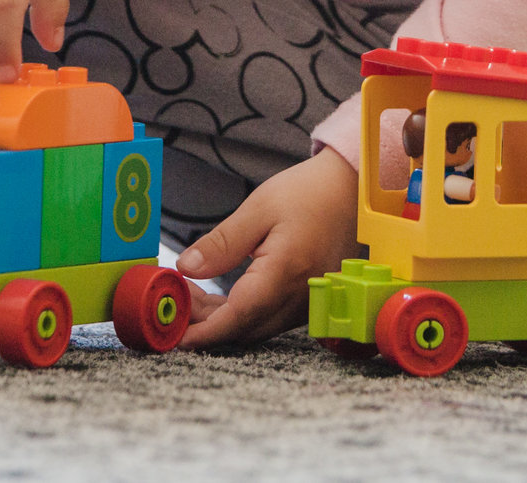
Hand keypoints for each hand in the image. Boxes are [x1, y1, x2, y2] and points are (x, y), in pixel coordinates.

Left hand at [176, 145, 361, 348]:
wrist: (351, 190)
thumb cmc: (308, 193)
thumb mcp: (258, 208)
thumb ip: (222, 243)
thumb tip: (186, 268)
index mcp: (286, 272)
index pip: (239, 316)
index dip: (205, 331)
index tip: (176, 335)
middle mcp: (300, 297)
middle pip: (245, 328)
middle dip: (206, 324)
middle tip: (175, 303)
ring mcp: (307, 303)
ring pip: (257, 326)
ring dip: (222, 319)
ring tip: (193, 295)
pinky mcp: (308, 301)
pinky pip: (270, 318)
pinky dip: (242, 313)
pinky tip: (221, 296)